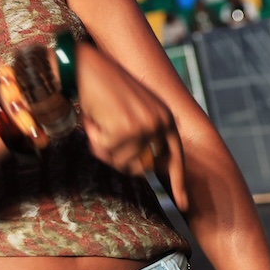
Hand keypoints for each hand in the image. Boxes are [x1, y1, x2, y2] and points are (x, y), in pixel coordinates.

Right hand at [73, 42, 188, 209]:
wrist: (86, 66)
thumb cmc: (102, 87)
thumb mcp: (132, 110)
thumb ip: (142, 135)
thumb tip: (140, 166)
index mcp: (166, 118)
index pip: (174, 157)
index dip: (178, 182)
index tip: (183, 204)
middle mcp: (160, 123)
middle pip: (140, 167)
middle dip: (117, 157)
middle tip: (103, 135)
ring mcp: (144, 127)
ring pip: (119, 162)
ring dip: (103, 147)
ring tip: (98, 122)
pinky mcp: (125, 130)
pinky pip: (104, 152)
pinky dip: (93, 139)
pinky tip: (93, 119)